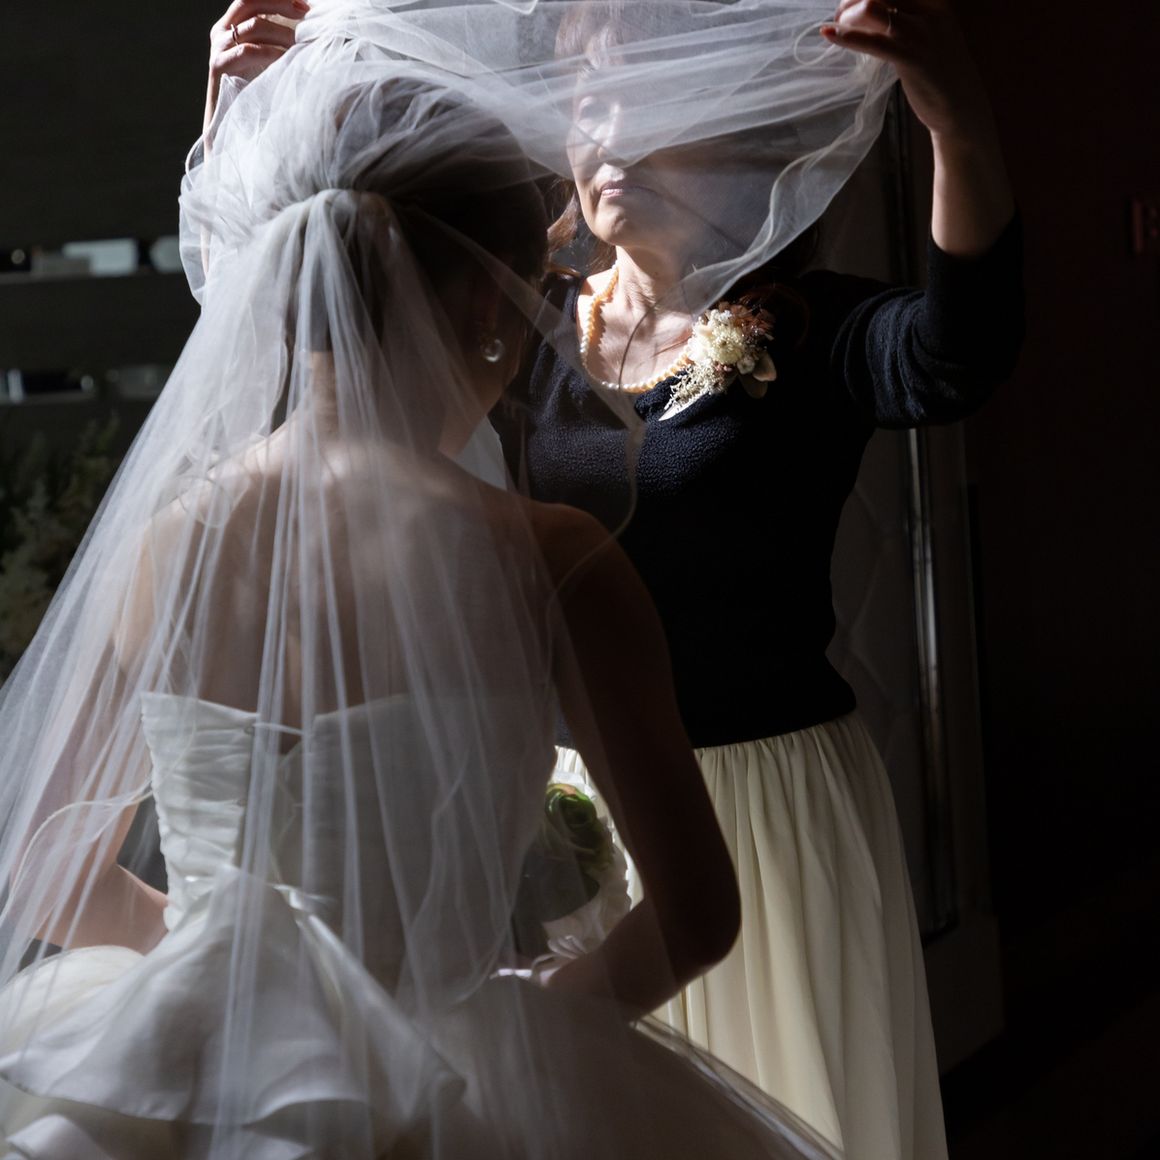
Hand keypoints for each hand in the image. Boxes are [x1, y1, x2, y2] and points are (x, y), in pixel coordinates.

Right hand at [204, 1, 309, 137]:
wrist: (231, 129)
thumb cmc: (257, 98)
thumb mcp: (271, 65)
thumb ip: (280, 45)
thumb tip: (312, 34)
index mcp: (233, 26)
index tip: (306, 4)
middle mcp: (223, 32)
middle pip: (250, 2)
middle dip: (280, 4)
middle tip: (306, 15)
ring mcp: (219, 48)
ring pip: (252, 26)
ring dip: (282, 33)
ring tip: (303, 44)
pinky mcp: (218, 67)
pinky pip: (247, 51)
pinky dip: (271, 53)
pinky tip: (287, 60)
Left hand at [821, 1, 1014, 254]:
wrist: (961, 108)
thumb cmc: (939, 75)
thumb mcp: (927, 37)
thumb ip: (906, 22)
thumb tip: (874, 14)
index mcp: (934, 3)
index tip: (850, 3)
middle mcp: (930, 12)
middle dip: (852, 0)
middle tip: (839, 17)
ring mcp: (921, 34)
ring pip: (872, 9)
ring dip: (847, 16)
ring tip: (835, 28)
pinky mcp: (911, 59)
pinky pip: (873, 42)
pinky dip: (846, 37)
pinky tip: (828, 34)